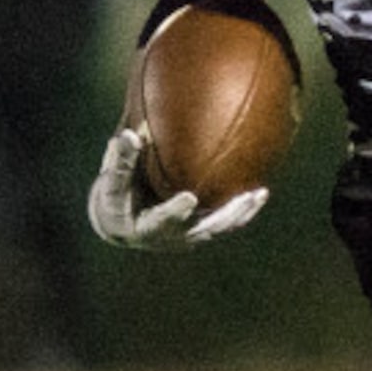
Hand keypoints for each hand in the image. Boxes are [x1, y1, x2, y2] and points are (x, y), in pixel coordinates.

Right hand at [86, 127, 268, 250]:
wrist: (124, 224)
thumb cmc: (116, 198)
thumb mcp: (112, 183)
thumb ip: (121, 160)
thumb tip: (131, 133)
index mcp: (147, 227)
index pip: (162, 220)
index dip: (175, 211)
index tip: (189, 198)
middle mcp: (172, 237)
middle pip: (202, 229)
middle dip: (224, 215)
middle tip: (244, 199)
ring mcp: (190, 236)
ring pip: (219, 228)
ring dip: (240, 213)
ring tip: (259, 194)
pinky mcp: (201, 230)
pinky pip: (224, 224)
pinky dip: (241, 212)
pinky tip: (259, 194)